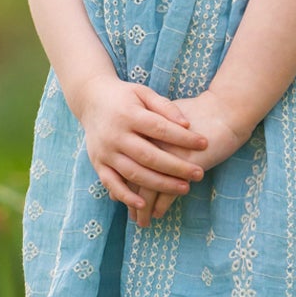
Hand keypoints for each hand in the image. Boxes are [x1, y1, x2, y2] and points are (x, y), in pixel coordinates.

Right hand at [78, 78, 207, 213]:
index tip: (204, 144)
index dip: (183, 138)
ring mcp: (105, 151)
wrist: (91, 99)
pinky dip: (126, 196)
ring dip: (159, 184)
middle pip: (149, 155)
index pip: (160, 128)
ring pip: (134, 173)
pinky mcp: (98, 163)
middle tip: (199, 174)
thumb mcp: (144, 93)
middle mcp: (115, 134)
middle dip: (176, 167)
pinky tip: (145, 203)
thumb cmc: (125, 96)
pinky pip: (111, 183)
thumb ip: (165, 106)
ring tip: (185, 188)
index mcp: (128, 114)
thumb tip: (187, 124)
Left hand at [134, 89, 252, 226]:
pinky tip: (158, 214)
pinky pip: (167, 191)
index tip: (118, 198)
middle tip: (131, 215)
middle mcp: (151, 143)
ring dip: (144, 208)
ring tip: (142, 222)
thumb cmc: (197, 114)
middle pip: (133, 177)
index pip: (126, 162)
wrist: (224, 110)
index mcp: (145, 131)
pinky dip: (161, 205)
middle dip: (130, 201)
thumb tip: (140, 149)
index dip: (121, 183)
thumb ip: (153, 133)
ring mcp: (167, 154)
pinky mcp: (184, 164)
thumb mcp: (169, 119)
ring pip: (148, 187)